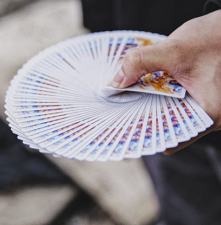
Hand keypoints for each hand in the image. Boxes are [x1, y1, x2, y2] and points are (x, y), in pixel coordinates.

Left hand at [111, 9, 220, 153]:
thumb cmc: (215, 38)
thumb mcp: (174, 50)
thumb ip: (141, 63)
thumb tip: (117, 81)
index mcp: (209, 113)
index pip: (171, 136)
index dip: (147, 134)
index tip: (127, 129)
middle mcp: (211, 116)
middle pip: (170, 127)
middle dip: (147, 119)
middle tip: (124, 113)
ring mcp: (207, 108)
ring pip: (173, 115)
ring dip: (154, 108)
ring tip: (132, 102)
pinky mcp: (203, 98)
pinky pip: (178, 104)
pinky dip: (163, 99)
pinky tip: (148, 91)